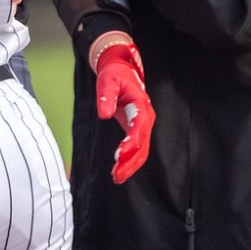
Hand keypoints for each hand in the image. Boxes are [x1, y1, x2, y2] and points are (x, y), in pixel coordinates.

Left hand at [91, 35, 153, 182]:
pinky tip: (120, 171)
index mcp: (141, 105)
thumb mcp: (107, 81)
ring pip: (142, 151)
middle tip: (116, 175)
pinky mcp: (138, 130)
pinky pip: (138, 149)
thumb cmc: (114, 75)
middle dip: (130, 162)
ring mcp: (144, 125)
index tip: (119, 156)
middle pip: (143, 144)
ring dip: (131, 166)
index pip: (138, 127)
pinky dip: (130, 161)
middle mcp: (146, 117)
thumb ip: (106, 96)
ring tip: (117, 178)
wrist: (121, 71)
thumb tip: (104, 114)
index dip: (131, 143)